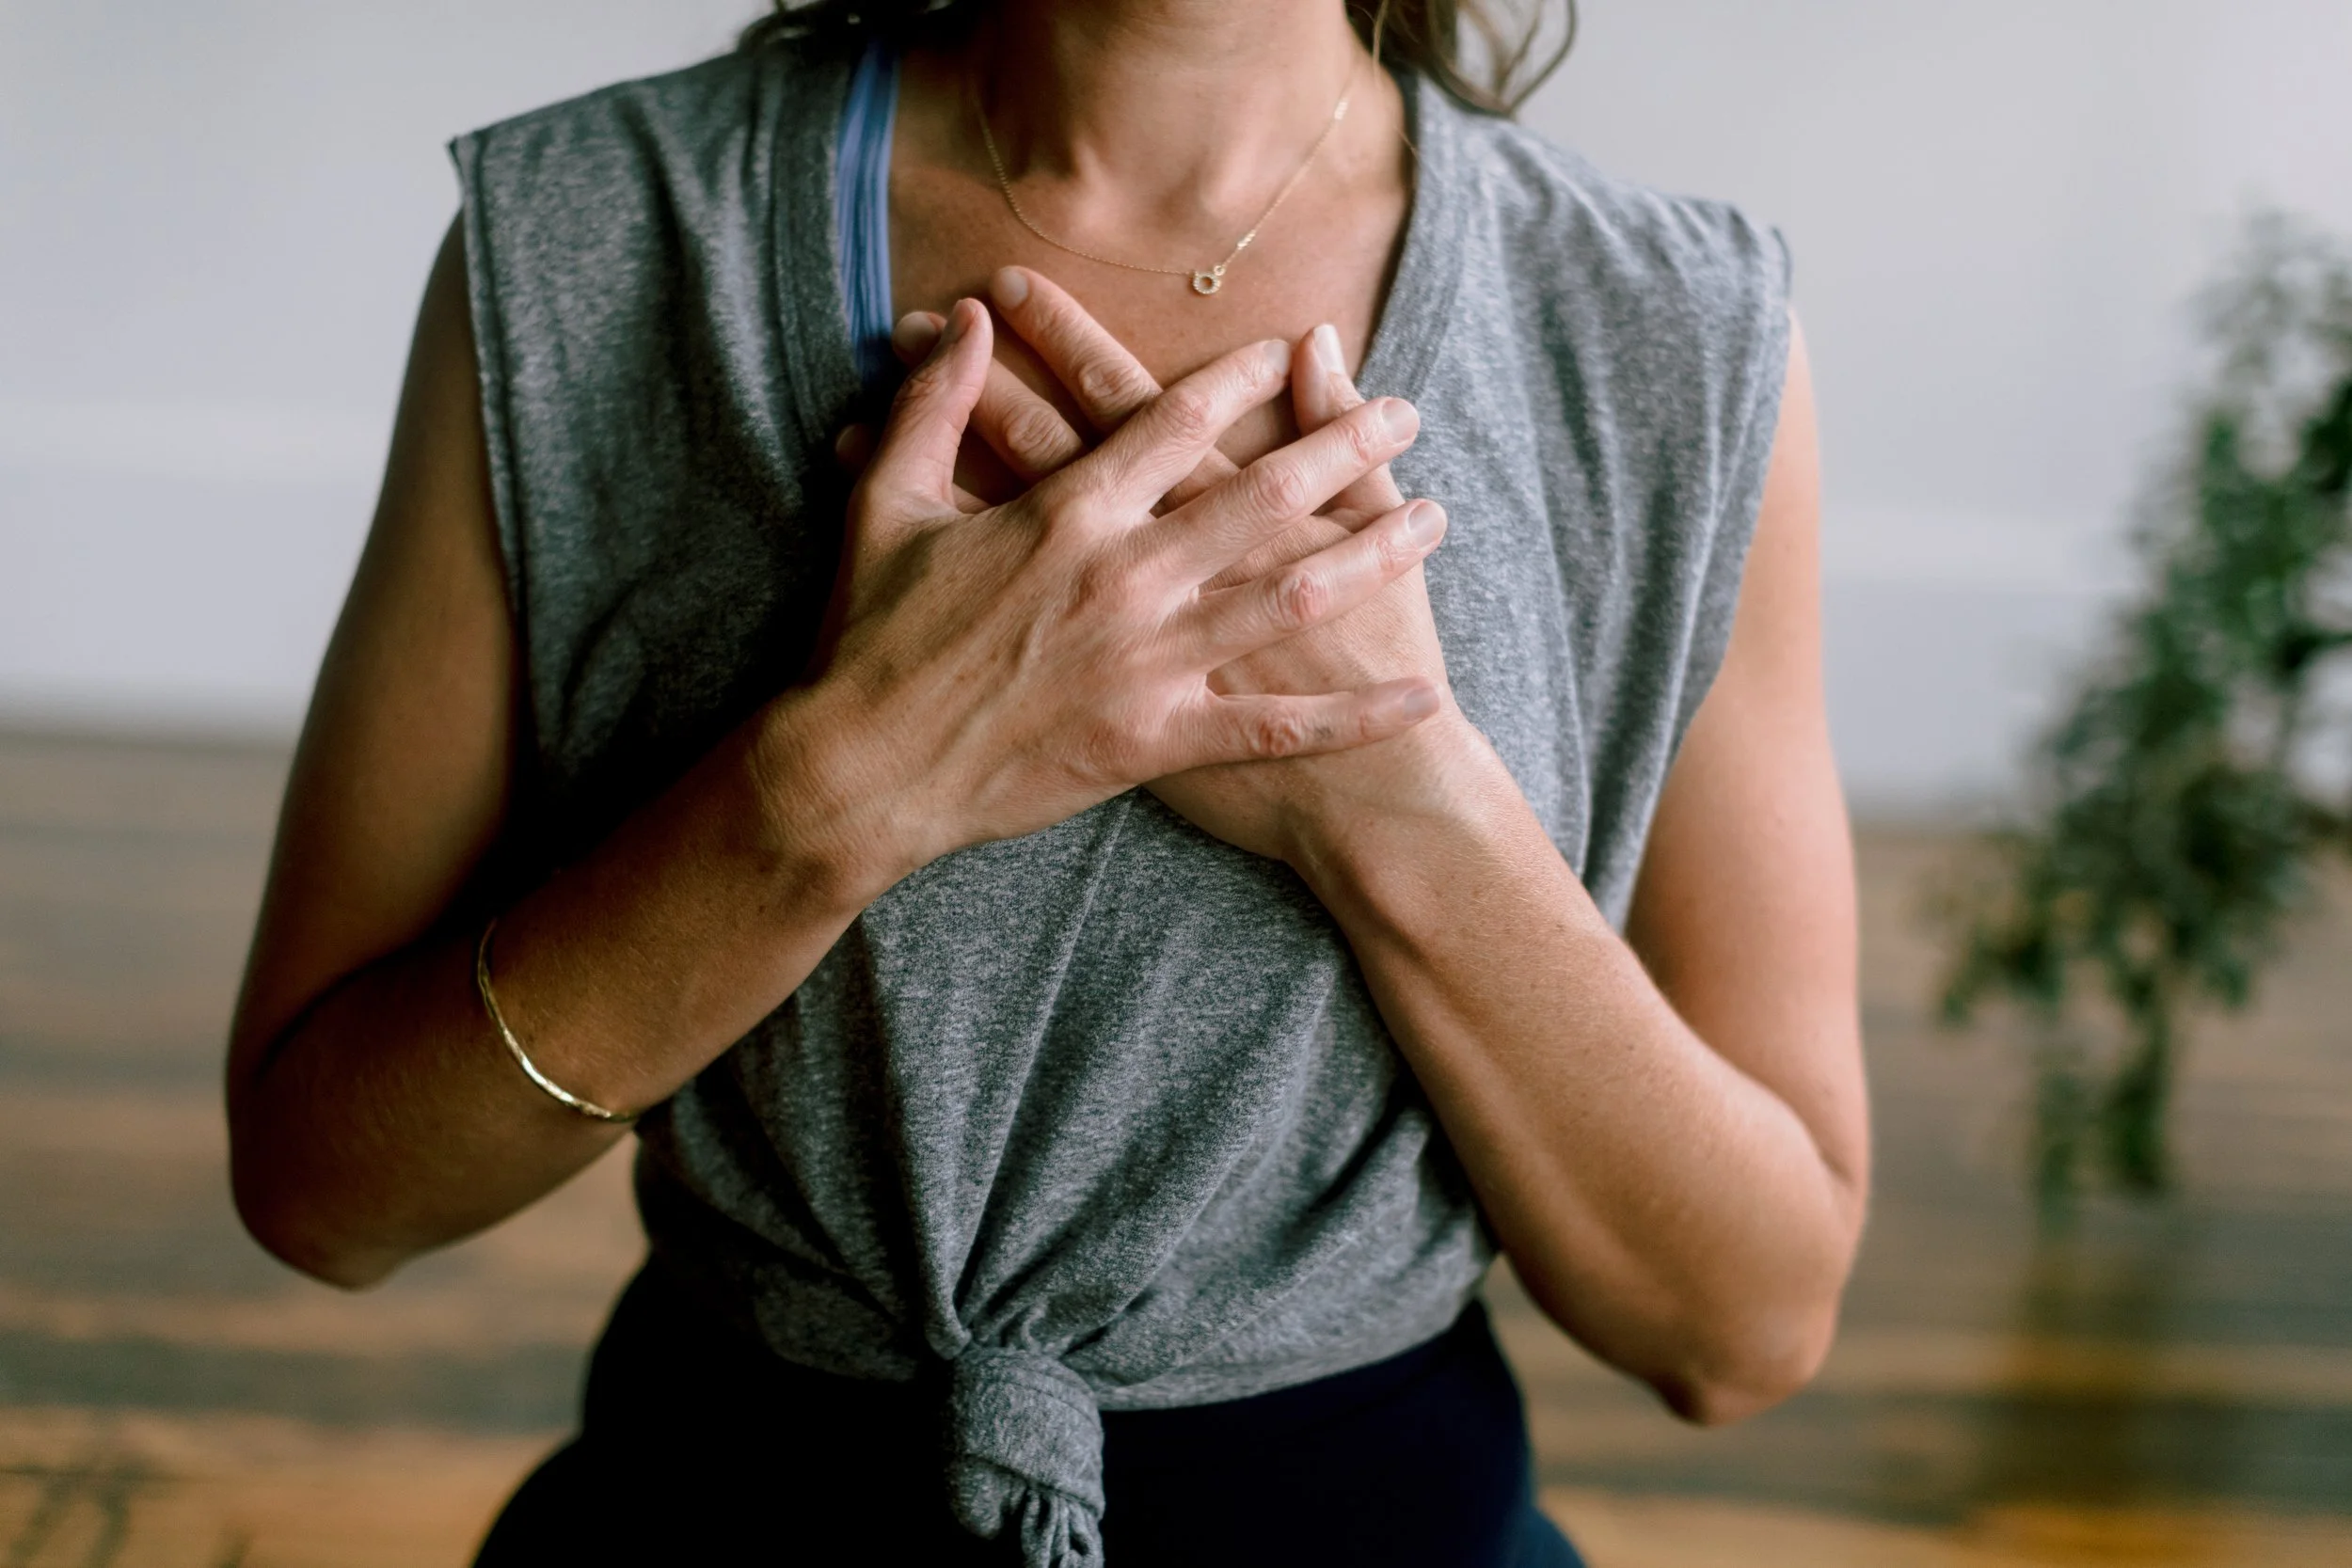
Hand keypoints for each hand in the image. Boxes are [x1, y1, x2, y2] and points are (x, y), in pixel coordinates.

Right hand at [805, 297, 1448, 872]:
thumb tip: (960, 324)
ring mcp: (1148, 661)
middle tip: (1406, 410)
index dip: (1242, 381)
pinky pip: (1275, 725)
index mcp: (1065, 513)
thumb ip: (932, 407)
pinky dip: (1352, 715)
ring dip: (1372, 554)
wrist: (861, 769)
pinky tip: (1419, 694)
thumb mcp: (883, 504)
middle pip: (1260, 495)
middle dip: (1343, 446)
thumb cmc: (867, 637)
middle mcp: (1124, 576)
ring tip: (1437, 518)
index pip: (1173, 423)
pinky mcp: (1156, 739)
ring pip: (1287, 596)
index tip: (1297, 351)